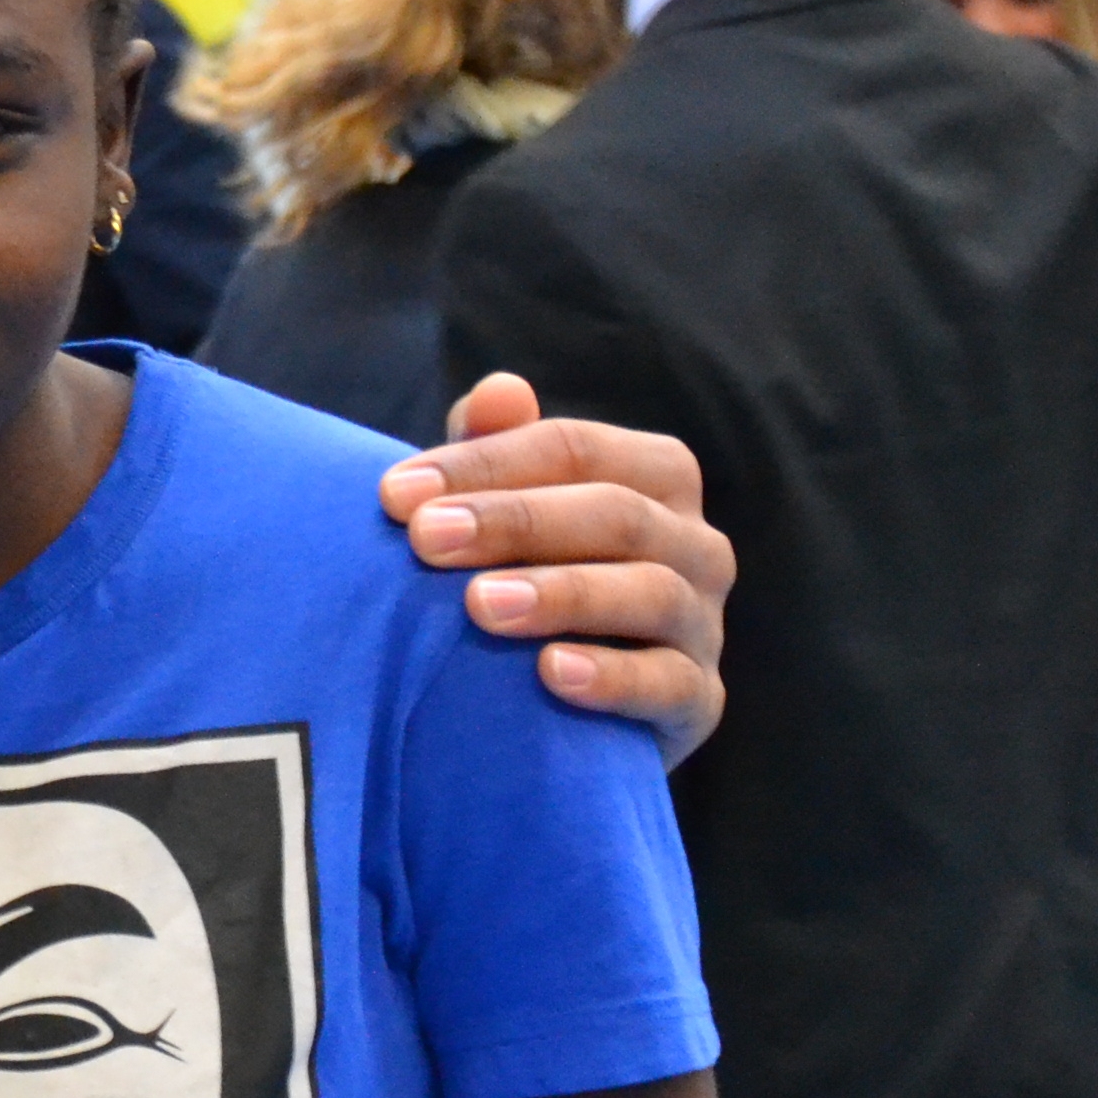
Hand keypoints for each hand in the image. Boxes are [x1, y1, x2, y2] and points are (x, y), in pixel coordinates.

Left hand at [383, 373, 732, 767]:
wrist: (572, 706)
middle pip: (615, 513)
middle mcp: (696, 543)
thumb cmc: (532, 578)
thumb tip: (499, 391)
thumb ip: (497, 448)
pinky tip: (551, 675)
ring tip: (479, 605)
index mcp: (656, 476)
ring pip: (649, 592)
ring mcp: (702, 623)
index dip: (485, 465)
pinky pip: (670, 684)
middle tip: (425, 540)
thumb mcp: (506, 509)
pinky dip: (613, 677)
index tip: (396, 495)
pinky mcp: (699, 700)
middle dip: (514, 521)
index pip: (574, 448)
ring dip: (561, 594)